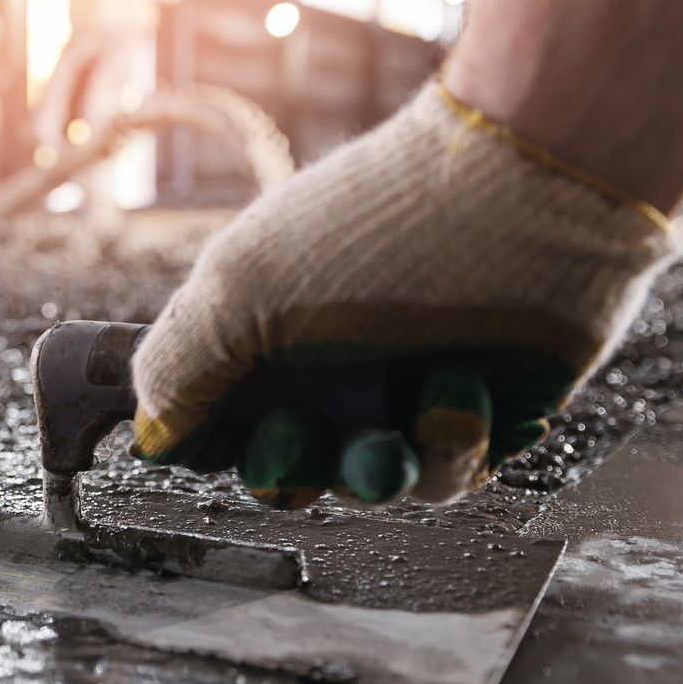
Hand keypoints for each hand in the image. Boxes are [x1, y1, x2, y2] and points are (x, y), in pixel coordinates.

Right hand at [131, 82, 675, 506]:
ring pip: (365, 484)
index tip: (207, 436)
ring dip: (375, 465)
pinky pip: (446, 475)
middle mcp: (325, 363)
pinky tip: (463, 383)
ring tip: (404, 421)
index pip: (207, 417)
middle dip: (286, 466)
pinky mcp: (477, 412)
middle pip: (283, 469)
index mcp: (258, 327)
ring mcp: (400, 388)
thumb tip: (152, 435)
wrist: (530, 199)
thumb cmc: (374, 231)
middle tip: (302, 431)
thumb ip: (177, 367)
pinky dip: (452, 441)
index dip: (202, 441)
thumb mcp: (240, 288)